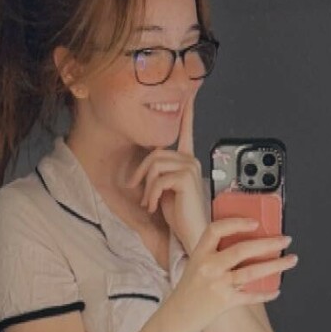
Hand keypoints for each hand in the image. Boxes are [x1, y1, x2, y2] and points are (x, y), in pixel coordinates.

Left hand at [126, 89, 209, 252]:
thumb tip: (147, 165)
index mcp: (188, 161)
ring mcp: (191, 167)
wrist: (193, 236)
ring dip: (146, 187)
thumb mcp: (164, 190)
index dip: (187, 113)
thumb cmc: (180, 217)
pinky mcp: (186, 177)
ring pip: (155, 164)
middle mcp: (191, 160)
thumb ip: (159, 173)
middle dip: (141, 173)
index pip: (186, 131)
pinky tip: (153, 206)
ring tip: (148, 203)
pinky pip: (158, 178)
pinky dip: (150, 194)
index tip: (189, 95)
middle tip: (137, 191)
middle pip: (155, 153)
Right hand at [165, 214, 298, 331]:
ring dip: (275, 265)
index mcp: (200, 254)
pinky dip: (266, 293)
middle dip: (268, 243)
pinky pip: (250, 296)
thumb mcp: (195, 265)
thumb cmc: (188, 291)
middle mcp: (209, 267)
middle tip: (285, 239)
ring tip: (291, 260)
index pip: (217, 230)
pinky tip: (276, 290)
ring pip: (252, 272)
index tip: (255, 222)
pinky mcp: (224, 302)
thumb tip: (247, 245)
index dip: (237, 223)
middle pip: (242, 249)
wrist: (177, 316)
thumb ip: (215, 254)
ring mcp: (217, 285)